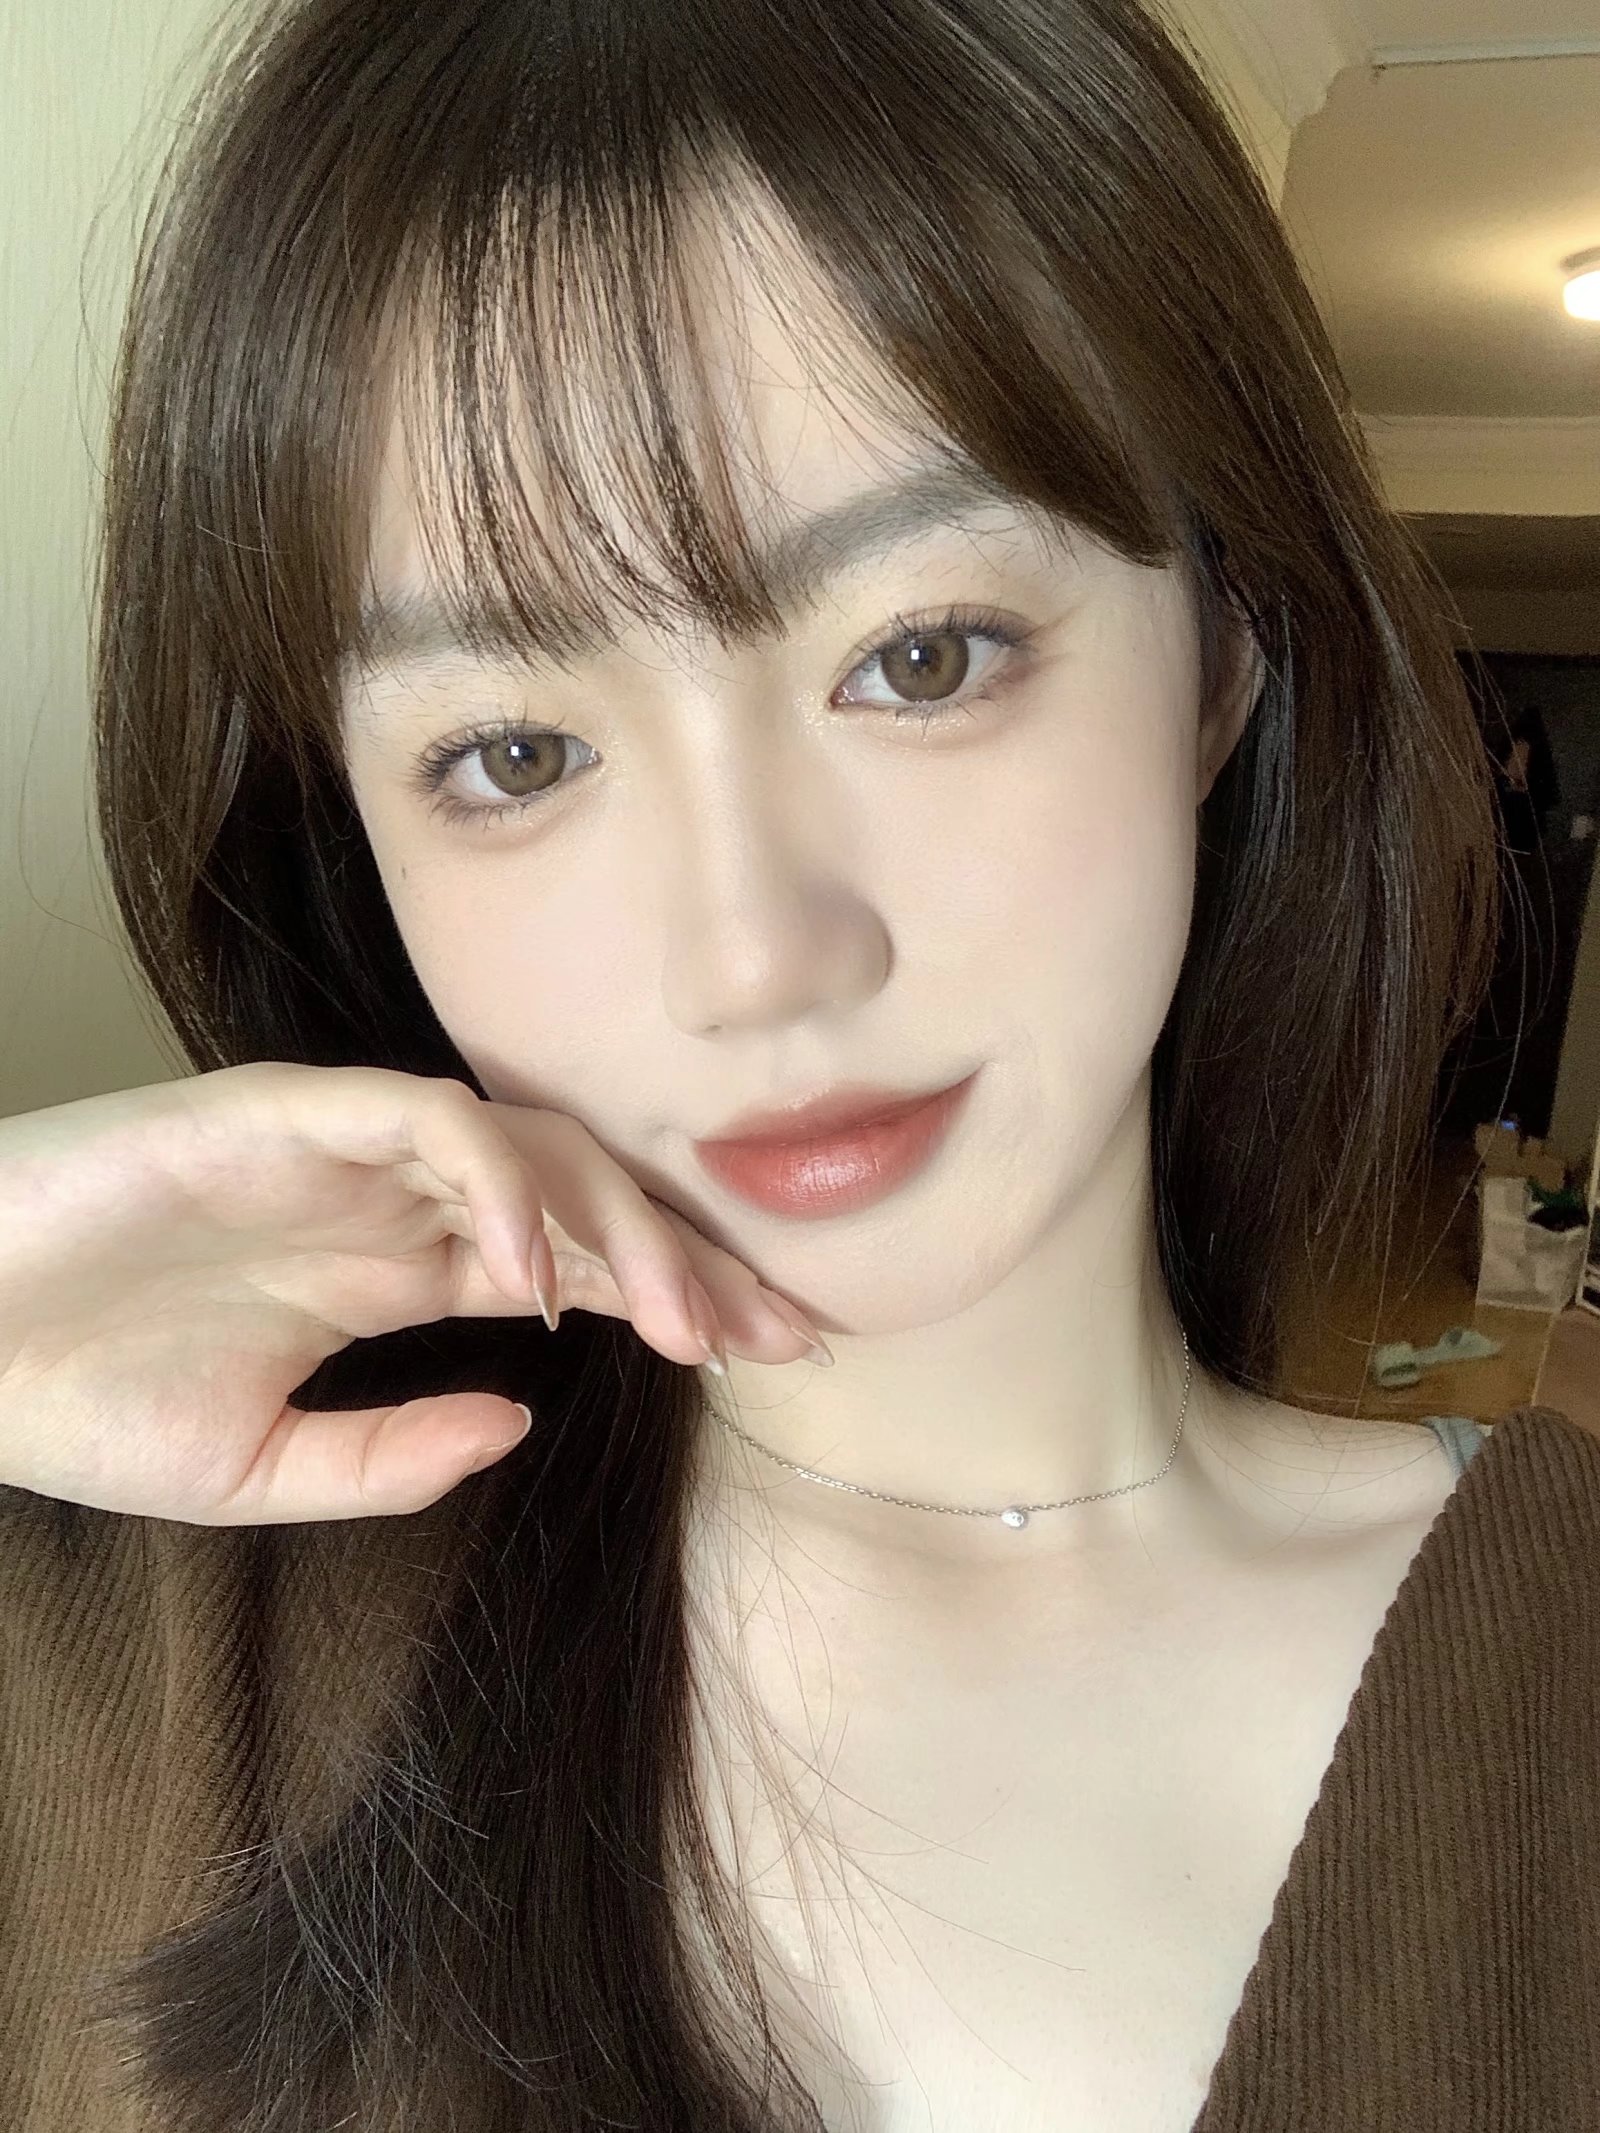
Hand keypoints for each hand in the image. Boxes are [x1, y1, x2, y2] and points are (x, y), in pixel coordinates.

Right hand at [0, 1062, 827, 1526]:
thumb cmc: (83, 1398)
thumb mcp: (261, 1469)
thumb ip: (392, 1452)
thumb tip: (522, 1418)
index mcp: (393, 1269)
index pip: (573, 1261)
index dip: (677, 1291)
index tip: (772, 1349)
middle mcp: (388, 1198)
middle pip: (580, 1194)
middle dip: (687, 1252)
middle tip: (774, 1332)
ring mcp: (339, 1149)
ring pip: (526, 1142)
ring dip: (614, 1222)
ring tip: (676, 1316)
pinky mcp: (276, 1112)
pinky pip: (419, 1117)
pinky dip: (490, 1180)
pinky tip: (528, 1273)